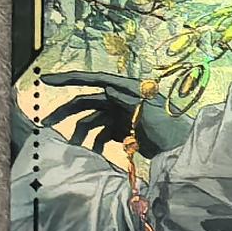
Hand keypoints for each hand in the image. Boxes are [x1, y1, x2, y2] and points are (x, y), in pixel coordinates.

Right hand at [22, 69, 176, 156]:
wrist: (184, 151)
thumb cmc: (172, 129)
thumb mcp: (149, 111)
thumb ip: (127, 99)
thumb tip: (107, 88)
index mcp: (129, 89)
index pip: (95, 79)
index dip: (70, 79)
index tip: (47, 79)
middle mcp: (123, 99)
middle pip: (88, 102)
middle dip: (67, 111)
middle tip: (47, 122)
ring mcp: (122, 115)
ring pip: (93, 120)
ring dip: (81, 131)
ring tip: (71, 144)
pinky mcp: (124, 131)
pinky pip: (103, 134)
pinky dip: (96, 141)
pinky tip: (92, 151)